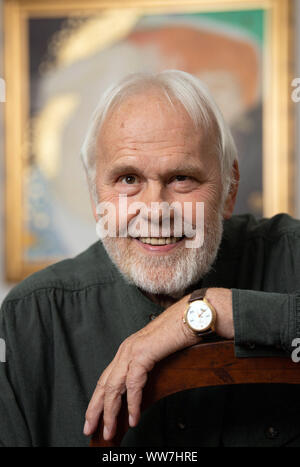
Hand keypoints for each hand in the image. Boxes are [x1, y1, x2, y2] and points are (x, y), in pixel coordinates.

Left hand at [83, 288, 232, 439]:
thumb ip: (148, 369)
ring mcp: (132, 350)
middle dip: (95, 409)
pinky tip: (133, 418)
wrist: (194, 315)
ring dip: (110, 412)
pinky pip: (133, 384)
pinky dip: (132, 404)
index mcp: (128, 349)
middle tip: (88, 429)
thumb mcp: (160, 354)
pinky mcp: (143, 353)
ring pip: (113, 387)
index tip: (93, 418)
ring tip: (108, 431)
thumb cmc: (182, 332)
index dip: (98, 399)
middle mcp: (126, 349)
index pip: (107, 378)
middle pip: (103, 384)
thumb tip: (142, 392)